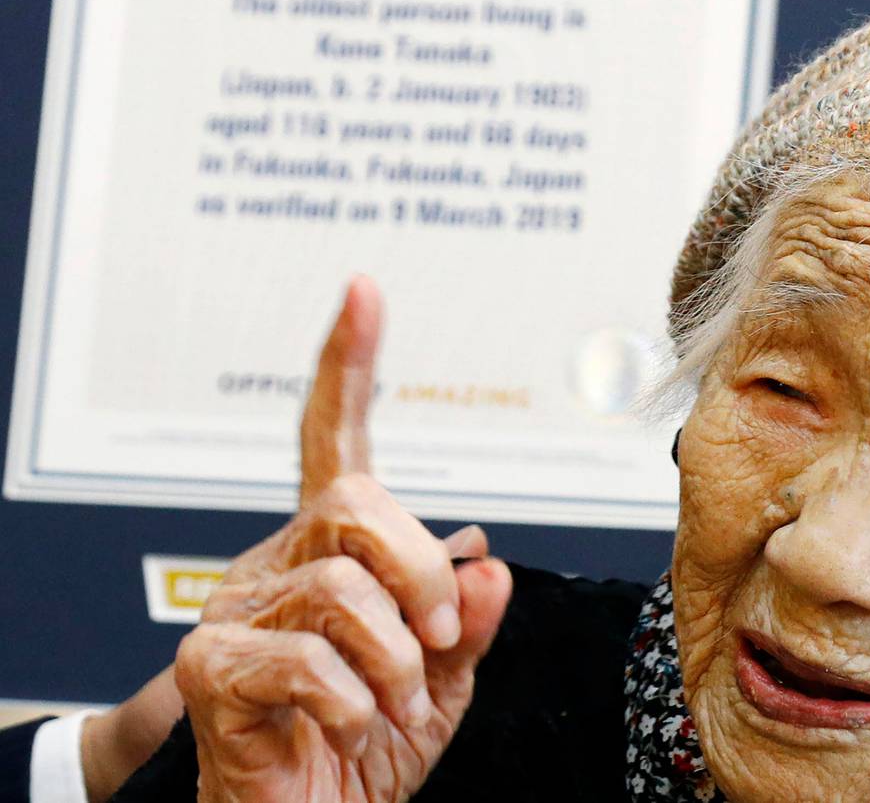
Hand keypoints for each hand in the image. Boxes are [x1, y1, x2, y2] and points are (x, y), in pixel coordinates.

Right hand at [174, 277, 511, 801]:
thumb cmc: (363, 744)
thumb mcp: (440, 680)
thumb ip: (466, 620)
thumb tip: (487, 563)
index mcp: (331, 553)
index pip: (335, 441)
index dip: (348, 367)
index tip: (364, 293)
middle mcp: (277, 563)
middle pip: (358, 503)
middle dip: (421, 571)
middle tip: (441, 636)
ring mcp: (236, 610)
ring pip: (341, 586)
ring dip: (396, 656)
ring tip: (397, 700)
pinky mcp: (214, 666)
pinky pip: (305, 657)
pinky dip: (354, 698)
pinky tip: (353, 722)